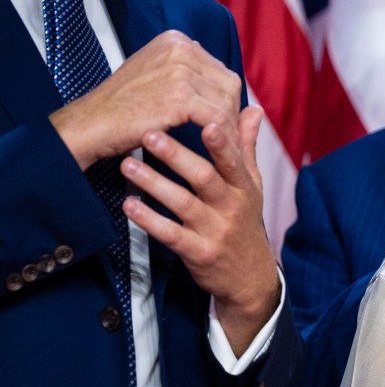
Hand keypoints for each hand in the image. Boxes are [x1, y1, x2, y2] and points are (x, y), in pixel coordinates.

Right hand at [50, 30, 242, 170]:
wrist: (92, 122)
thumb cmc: (122, 104)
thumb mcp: (153, 72)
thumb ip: (184, 69)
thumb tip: (219, 77)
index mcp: (176, 40)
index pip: (219, 69)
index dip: (226, 97)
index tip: (226, 118)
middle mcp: (180, 49)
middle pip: (228, 83)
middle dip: (232, 111)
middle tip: (230, 134)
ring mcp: (180, 72)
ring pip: (226, 102)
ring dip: (230, 127)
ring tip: (227, 146)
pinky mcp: (179, 97)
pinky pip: (217, 119)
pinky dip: (222, 137)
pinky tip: (219, 150)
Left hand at [120, 105, 278, 355]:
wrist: (250, 277)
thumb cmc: (245, 222)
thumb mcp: (253, 186)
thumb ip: (247, 147)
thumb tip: (252, 109)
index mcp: (244, 187)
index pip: (233, 160)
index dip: (221, 142)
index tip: (205, 120)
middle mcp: (231, 207)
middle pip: (204, 177)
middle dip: (176, 156)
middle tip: (149, 134)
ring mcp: (215, 231)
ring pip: (183, 204)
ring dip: (154, 184)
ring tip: (128, 165)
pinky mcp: (198, 252)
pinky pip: (170, 234)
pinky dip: (149, 220)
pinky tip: (129, 205)